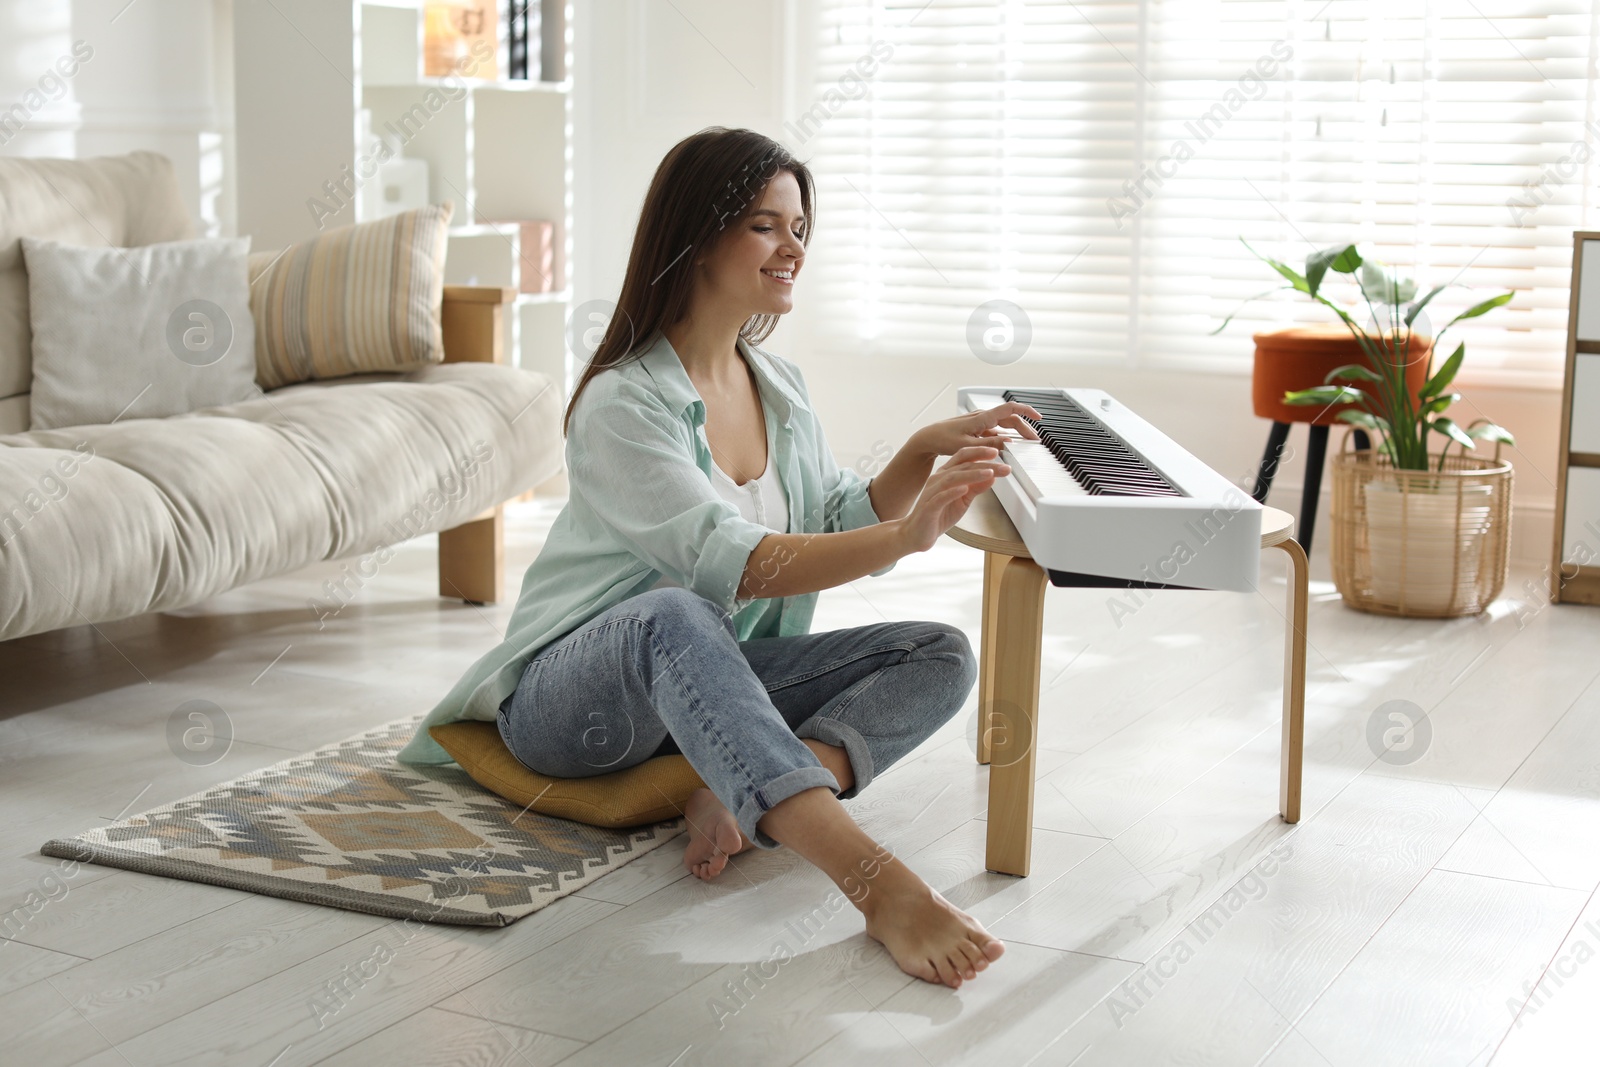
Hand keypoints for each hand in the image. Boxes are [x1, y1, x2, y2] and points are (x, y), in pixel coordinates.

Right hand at [897, 446, 1009, 552]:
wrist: (916, 534)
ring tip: (989, 473)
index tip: (997, 452)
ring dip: (972, 475)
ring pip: (952, 478)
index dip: (979, 453)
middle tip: (1003, 466)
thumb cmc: (938, 515)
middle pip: (962, 466)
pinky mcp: (928, 508)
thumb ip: (976, 488)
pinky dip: (953, 492)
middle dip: (984, 464)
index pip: (963, 458)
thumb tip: (993, 476)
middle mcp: (938, 480)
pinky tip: (964, 489)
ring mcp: (932, 493)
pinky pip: (940, 497)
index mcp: (946, 475)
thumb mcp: (963, 501)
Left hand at [910, 402, 1041, 458]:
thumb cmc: (943, 439)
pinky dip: (1005, 437)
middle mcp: (983, 417)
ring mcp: (980, 423)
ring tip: (1026, 442)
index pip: (1010, 409)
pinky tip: (1009, 445)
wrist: (929, 438)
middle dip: (1025, 427)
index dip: (1027, 411)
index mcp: (983, 418)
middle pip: (1010, 419)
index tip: (1039, 417)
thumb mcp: (968, 446)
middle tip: (1035, 441)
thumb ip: (988, 445)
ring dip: (1016, 432)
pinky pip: (996, 431)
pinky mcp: (977, 429)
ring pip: (1004, 425)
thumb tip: (1008, 444)